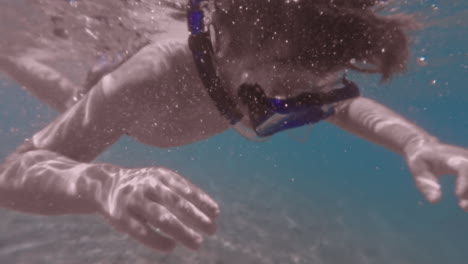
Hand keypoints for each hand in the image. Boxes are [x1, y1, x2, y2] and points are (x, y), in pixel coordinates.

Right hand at [94, 166, 219, 251]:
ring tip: (197, 243)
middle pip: (176, 203)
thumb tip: (212, 213)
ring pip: (161, 218)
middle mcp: (147, 185)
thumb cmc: (144, 186)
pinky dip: (158, 240)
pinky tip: (171, 246)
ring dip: (182, 231)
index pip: (185, 188)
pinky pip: (141, 231)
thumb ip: (182, 193)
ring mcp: (133, 200)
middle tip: (212, 230)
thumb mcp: (161, 180)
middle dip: (196, 217)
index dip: (202, 201)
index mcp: (160, 175)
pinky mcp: (120, 216)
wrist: (104, 184)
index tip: (216, 214)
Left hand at [405, 141, 467, 210]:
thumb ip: (426, 185)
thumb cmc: (421, 159)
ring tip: (464, 207)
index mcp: (451, 157)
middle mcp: (465, 158)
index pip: (464, 167)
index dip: (465, 181)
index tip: (458, 195)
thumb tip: (435, 201)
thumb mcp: (418, 169)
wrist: (428, 147)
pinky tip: (465, 204)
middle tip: (463, 207)